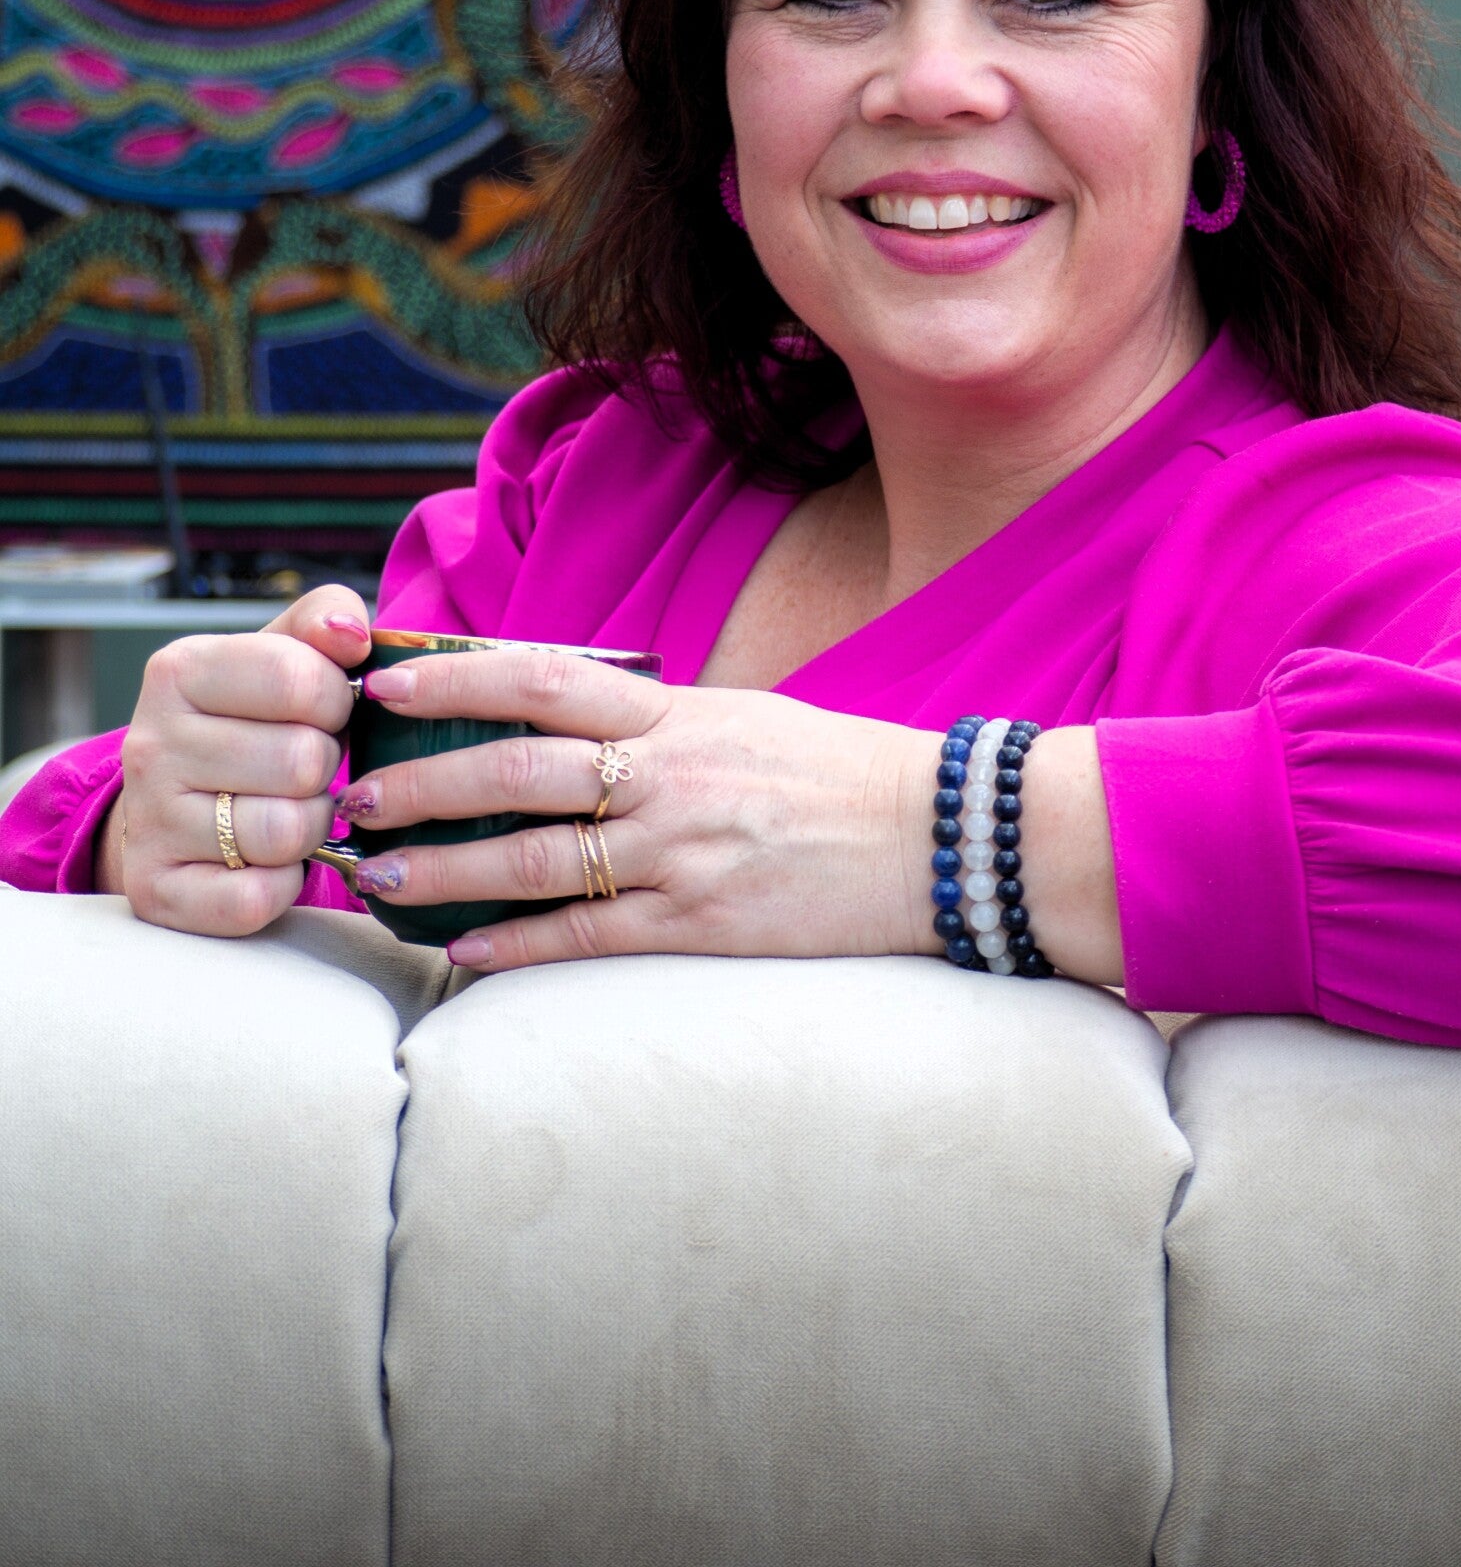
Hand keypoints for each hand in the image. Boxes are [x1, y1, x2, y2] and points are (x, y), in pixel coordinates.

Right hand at [99, 586, 366, 934]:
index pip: (299, 677)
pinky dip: (281, 885)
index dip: (336, 701)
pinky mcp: (155, 891)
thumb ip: (325, 621)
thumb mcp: (283, 651)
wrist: (177, 797)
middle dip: (325, 767)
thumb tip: (351, 633)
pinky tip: (269, 860)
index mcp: (182, 669)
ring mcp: (148, 820)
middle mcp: (151, 743)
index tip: (324, 711)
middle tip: (305, 767)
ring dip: (311, 826)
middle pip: (301, 761)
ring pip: (284, 833)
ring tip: (291, 808)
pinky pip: (253, 900)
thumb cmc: (250, 717)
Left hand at [333, 646, 941, 971]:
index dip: (456, 679)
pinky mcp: (701, 923)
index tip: (385, 684)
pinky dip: (514, 943)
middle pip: (516, 772)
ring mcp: (682, 853)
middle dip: (422, 785)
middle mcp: (669, 776)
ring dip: (444, 870)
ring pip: (534, 859)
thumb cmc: (837, 774)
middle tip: (354, 798)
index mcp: (678, 714)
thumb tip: (566, 720)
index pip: (543, 681)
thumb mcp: (745, 718)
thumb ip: (657, 723)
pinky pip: (585, 934)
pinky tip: (461, 951)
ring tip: (378, 878)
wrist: (937, 834)